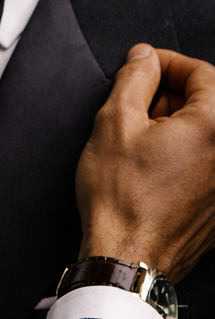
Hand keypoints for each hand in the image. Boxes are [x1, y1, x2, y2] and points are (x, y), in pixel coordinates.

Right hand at [76, 43, 214, 281]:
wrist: (127, 260)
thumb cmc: (120, 202)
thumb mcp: (113, 124)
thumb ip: (133, 78)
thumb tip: (144, 59)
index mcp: (214, 124)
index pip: (202, 72)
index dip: (167, 64)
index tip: (144, 68)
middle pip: (209, 103)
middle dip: (172, 97)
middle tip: (137, 109)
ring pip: (207, 135)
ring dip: (177, 128)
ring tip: (141, 145)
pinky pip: (207, 165)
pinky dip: (186, 157)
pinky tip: (154, 171)